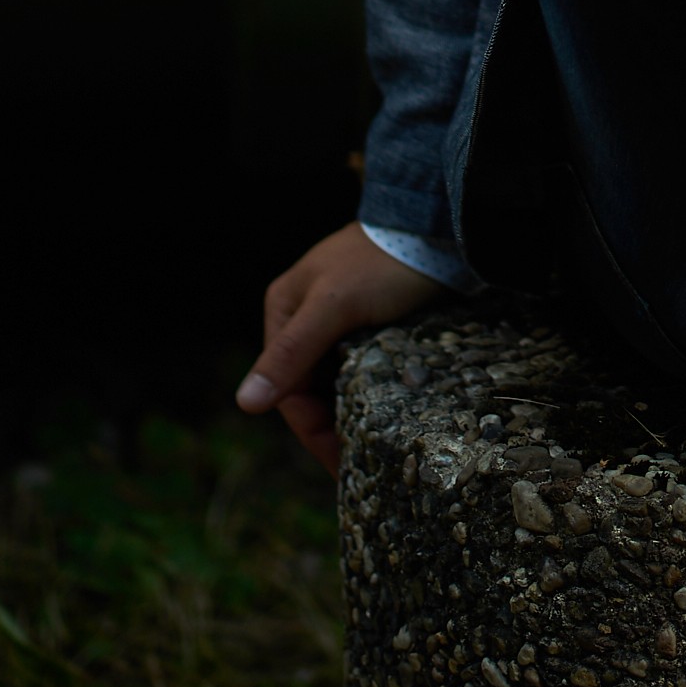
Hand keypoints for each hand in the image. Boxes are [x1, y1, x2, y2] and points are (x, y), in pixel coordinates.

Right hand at [237, 221, 441, 475]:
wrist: (439, 223)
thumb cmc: (383, 262)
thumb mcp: (334, 307)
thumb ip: (292, 353)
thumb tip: (245, 403)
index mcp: (284, 309)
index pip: (288, 387)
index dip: (312, 430)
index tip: (341, 464)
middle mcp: (304, 314)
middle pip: (311, 386)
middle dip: (332, 425)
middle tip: (361, 463)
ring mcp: (338, 316)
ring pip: (336, 378)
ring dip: (352, 410)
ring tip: (376, 444)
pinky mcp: (371, 317)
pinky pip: (361, 365)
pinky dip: (370, 390)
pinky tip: (387, 411)